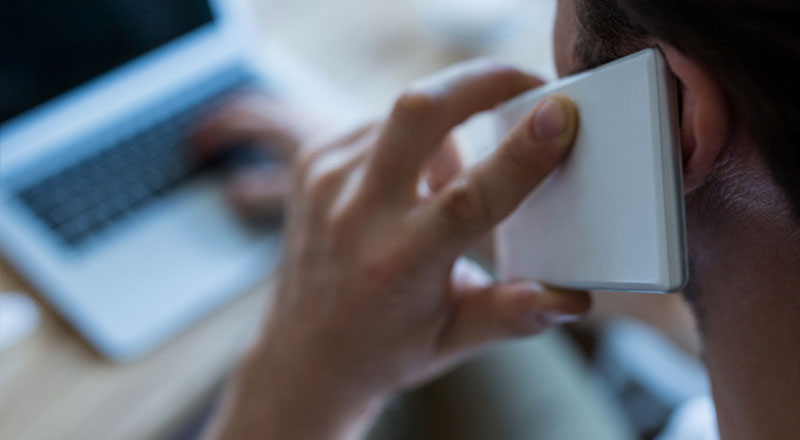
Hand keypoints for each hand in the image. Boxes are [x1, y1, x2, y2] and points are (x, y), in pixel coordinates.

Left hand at [209, 61, 588, 439]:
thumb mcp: (454, 339)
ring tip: (445, 185)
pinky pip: (380, 123)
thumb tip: (573, 299)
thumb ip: (512, 314)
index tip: (560, 114)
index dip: (520, 152)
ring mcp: (326, 182)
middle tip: (525, 83)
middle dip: (480, 80)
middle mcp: (356, 216)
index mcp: (400, 264)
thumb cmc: (386, 349)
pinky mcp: (311, 163)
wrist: (304, 353)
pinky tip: (406, 183)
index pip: (469, 198)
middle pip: (419, 111)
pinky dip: (408, 138)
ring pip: (406, 114)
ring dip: (446, 128)